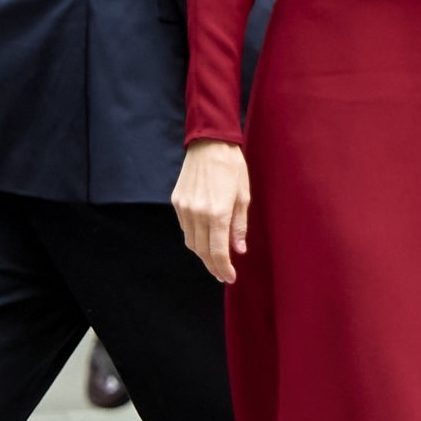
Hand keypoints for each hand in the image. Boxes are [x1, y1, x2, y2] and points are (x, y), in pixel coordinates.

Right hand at [172, 140, 249, 281]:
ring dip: (203, 253)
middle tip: (222, 274)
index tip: (230, 278)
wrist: (210, 142)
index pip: (218, 252)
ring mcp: (184, 207)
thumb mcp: (243, 196)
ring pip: (191, 241)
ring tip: (214, 258)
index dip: (223, 269)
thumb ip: (239, 226)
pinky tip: (205, 237)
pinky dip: (194, 236)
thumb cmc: (232, 166)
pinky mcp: (177, 201)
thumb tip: (238, 250)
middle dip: (213, 266)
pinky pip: (184, 227)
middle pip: (202, 251)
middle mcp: (197, 213)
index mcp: (217, 213)